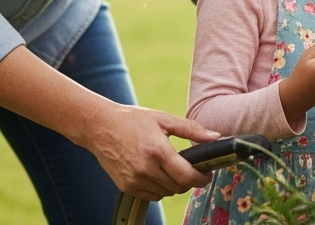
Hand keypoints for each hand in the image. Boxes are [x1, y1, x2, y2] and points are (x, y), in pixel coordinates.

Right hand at [78, 102, 218, 200]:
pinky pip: (151, 196)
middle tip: (192, 169)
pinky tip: (159, 174)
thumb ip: (192, 129)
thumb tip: (216, 136)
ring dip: (175, 185)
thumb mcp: (164, 119)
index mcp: (158, 151)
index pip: (186, 176)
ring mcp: (134, 180)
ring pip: (166, 193)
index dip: (202, 178)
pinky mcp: (125, 187)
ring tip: (174, 169)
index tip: (207, 174)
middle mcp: (145, 169)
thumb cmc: (132, 120)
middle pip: (178, 187)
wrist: (99, 127)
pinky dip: (160, 189)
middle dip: (190, 180)